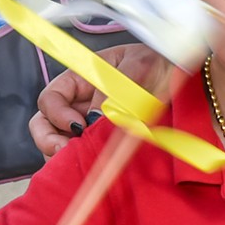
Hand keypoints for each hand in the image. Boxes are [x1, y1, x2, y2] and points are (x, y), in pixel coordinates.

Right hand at [29, 43, 163, 156]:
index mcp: (82, 78)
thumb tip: (93, 119)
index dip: (56, 114)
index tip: (78, 126)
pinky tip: (95, 164)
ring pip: (60, 142)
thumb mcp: (137, 66)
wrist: (179, 72)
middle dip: (50, 140)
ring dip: (65, 154)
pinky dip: (82, 161)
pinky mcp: (101, 139)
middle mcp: (80, 101)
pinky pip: (82, 153)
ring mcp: (88, 121)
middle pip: (45, 124)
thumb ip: (114, 90)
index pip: (51, 98)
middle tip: (67, 152)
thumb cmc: (157, 61)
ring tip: (84, 160)